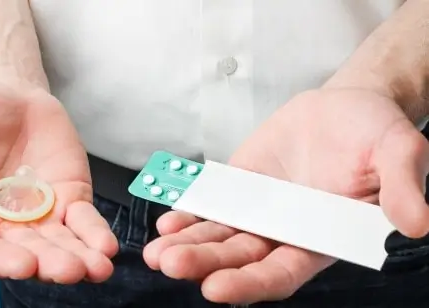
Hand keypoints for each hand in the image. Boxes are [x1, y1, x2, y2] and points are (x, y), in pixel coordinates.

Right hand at [0, 77, 117, 282]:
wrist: (4, 94)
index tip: (21, 265)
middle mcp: (0, 226)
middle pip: (24, 254)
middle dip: (48, 264)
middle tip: (70, 271)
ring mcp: (38, 217)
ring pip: (58, 245)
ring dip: (78, 258)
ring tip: (97, 268)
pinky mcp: (67, 200)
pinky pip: (82, 222)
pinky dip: (94, 235)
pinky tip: (108, 247)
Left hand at [144, 89, 428, 303]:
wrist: (345, 104)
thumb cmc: (375, 132)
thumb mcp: (398, 151)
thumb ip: (402, 186)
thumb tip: (416, 224)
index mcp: (322, 239)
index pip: (282, 273)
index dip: (250, 283)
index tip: (216, 289)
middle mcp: (284, 233)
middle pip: (239, 259)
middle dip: (204, 264)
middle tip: (171, 266)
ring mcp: (257, 210)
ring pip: (217, 237)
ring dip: (186, 245)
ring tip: (156, 252)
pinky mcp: (238, 186)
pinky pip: (209, 205)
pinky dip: (187, 214)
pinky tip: (165, 222)